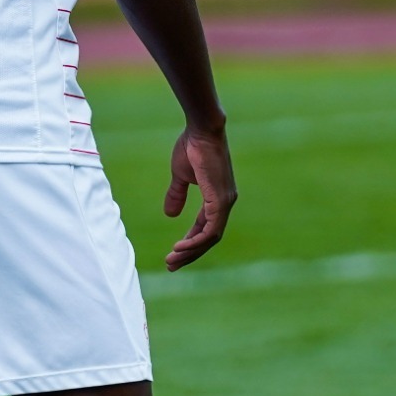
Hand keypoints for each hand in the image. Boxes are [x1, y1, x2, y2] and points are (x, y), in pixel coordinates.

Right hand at [163, 123, 235, 270]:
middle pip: (209, 238)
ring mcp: (225, 202)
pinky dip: (196, 240)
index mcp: (217, 198)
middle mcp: (225, 203)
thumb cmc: (192, 147)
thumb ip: (177, 194)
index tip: (174, 253)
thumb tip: (170, 214)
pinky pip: (210, 229)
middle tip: (171, 266)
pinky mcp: (221, 200)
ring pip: (210, 238)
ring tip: (173, 260)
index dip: (190, 242)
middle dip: (190, 253)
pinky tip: (181, 247)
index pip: (205, 228)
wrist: (202, 130)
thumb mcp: (180, 175)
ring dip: (191, 251)